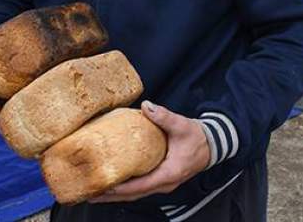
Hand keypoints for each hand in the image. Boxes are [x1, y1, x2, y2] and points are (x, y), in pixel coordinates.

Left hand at [89, 101, 210, 202]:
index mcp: (168, 174)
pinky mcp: (160, 179)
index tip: (103, 188)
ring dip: (116, 194)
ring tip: (95, 192)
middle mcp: (164, 183)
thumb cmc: (198, 137)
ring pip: (135, 194)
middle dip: (111, 196)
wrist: (212, 144)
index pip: (140, 186)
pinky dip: (125, 189)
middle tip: (89, 194)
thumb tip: (147, 106)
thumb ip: (164, 116)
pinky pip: (140, 188)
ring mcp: (162, 184)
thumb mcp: (182, 125)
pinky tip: (112, 184)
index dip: (120, 188)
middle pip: (133, 195)